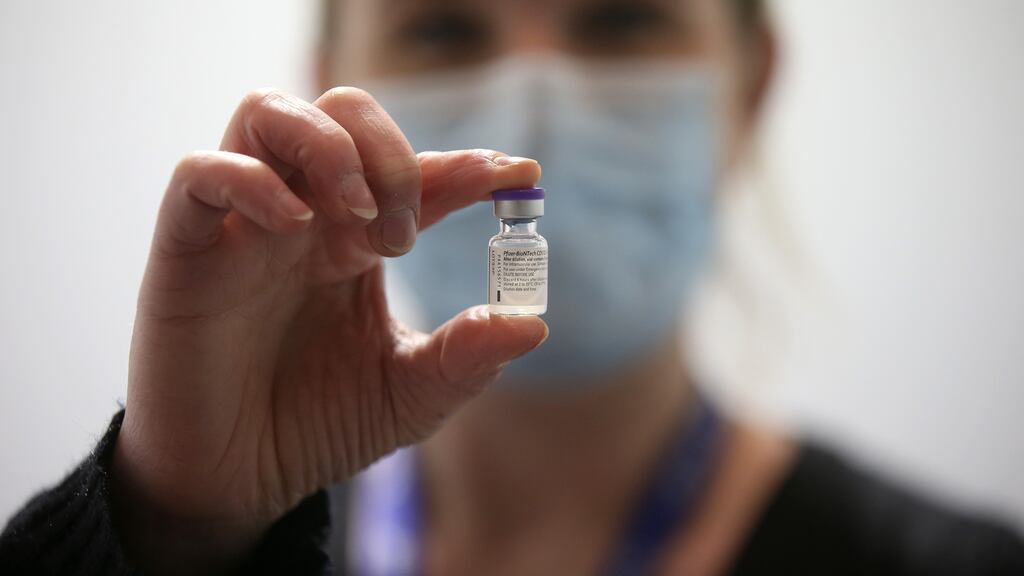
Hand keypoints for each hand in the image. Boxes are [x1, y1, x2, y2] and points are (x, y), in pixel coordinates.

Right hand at [110, 87, 546, 574]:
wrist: (237, 481)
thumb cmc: (318, 426)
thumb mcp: (408, 396)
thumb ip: (465, 358)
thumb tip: (532, 324)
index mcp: (358, 242)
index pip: (416, 174)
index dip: (467, 166)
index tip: (522, 174)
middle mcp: (304, 217)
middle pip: (343, 113)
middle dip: (391, 154)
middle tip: (406, 233)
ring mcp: (242, 225)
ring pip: (268, 112)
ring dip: (328, 145)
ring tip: (358, 212)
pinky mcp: (184, 249)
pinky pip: (198, 174)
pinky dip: (248, 179)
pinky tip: (293, 224)